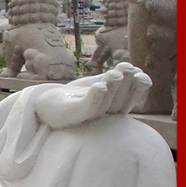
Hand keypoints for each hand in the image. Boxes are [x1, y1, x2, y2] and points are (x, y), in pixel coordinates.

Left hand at [35, 62, 150, 130]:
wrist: (44, 105)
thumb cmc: (74, 95)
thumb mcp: (98, 83)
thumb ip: (115, 78)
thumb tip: (132, 68)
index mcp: (111, 110)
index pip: (130, 100)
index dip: (139, 88)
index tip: (142, 75)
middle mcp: (101, 117)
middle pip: (119, 102)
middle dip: (125, 84)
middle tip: (126, 69)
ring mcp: (84, 118)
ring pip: (104, 105)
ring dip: (112, 88)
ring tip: (113, 74)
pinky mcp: (69, 116)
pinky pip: (85, 110)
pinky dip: (94, 98)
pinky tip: (100, 86)